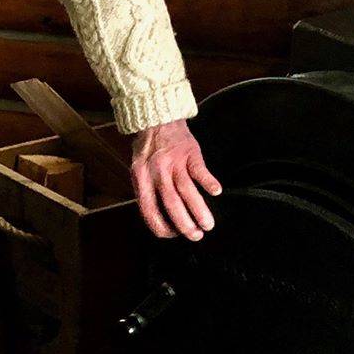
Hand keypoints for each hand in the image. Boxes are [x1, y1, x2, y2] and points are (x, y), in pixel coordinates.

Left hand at [130, 119, 220, 240]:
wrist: (157, 117)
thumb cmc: (148, 147)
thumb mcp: (138, 168)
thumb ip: (146, 191)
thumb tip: (157, 219)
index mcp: (140, 177)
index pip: (148, 209)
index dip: (161, 226)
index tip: (172, 235)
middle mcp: (156, 171)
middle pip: (171, 202)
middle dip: (184, 224)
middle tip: (195, 235)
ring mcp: (174, 161)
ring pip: (187, 190)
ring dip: (199, 210)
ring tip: (208, 224)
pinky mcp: (189, 152)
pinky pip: (199, 169)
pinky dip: (208, 181)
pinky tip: (216, 192)